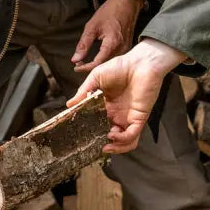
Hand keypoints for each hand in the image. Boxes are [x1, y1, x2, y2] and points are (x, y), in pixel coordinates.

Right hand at [68, 39, 184, 152]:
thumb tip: (69, 104)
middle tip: (91, 145)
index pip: (97, 124)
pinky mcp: (139, 117)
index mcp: (107, 107)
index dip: (90, 132)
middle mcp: (118, 115)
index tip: (79, 135)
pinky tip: (112, 135)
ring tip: (105, 146)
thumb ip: (84, 91)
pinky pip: (132, 135)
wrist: (141, 62)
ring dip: (115, 147)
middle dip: (101, 143)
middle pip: (110, 136)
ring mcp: (128, 117)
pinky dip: (123, 140)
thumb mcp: (96, 78)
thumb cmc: (120, 66)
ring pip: (124, 141)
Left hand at [72, 0, 144, 71]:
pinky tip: (97, 57)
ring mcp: (126, 49)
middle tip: (78, 64)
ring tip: (86, 61)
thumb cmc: (110, 12)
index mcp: (112, 44)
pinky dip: (105, 60)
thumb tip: (75, 59)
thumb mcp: (92, 26)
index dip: (85, 68)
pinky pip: (115, 58)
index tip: (75, 67)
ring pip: (110, 64)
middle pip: (105, 66)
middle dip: (91, 67)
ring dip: (98, 65)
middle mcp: (121, 49)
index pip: (98, 64)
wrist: (126, 3)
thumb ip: (83, 44)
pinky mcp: (128, 47)